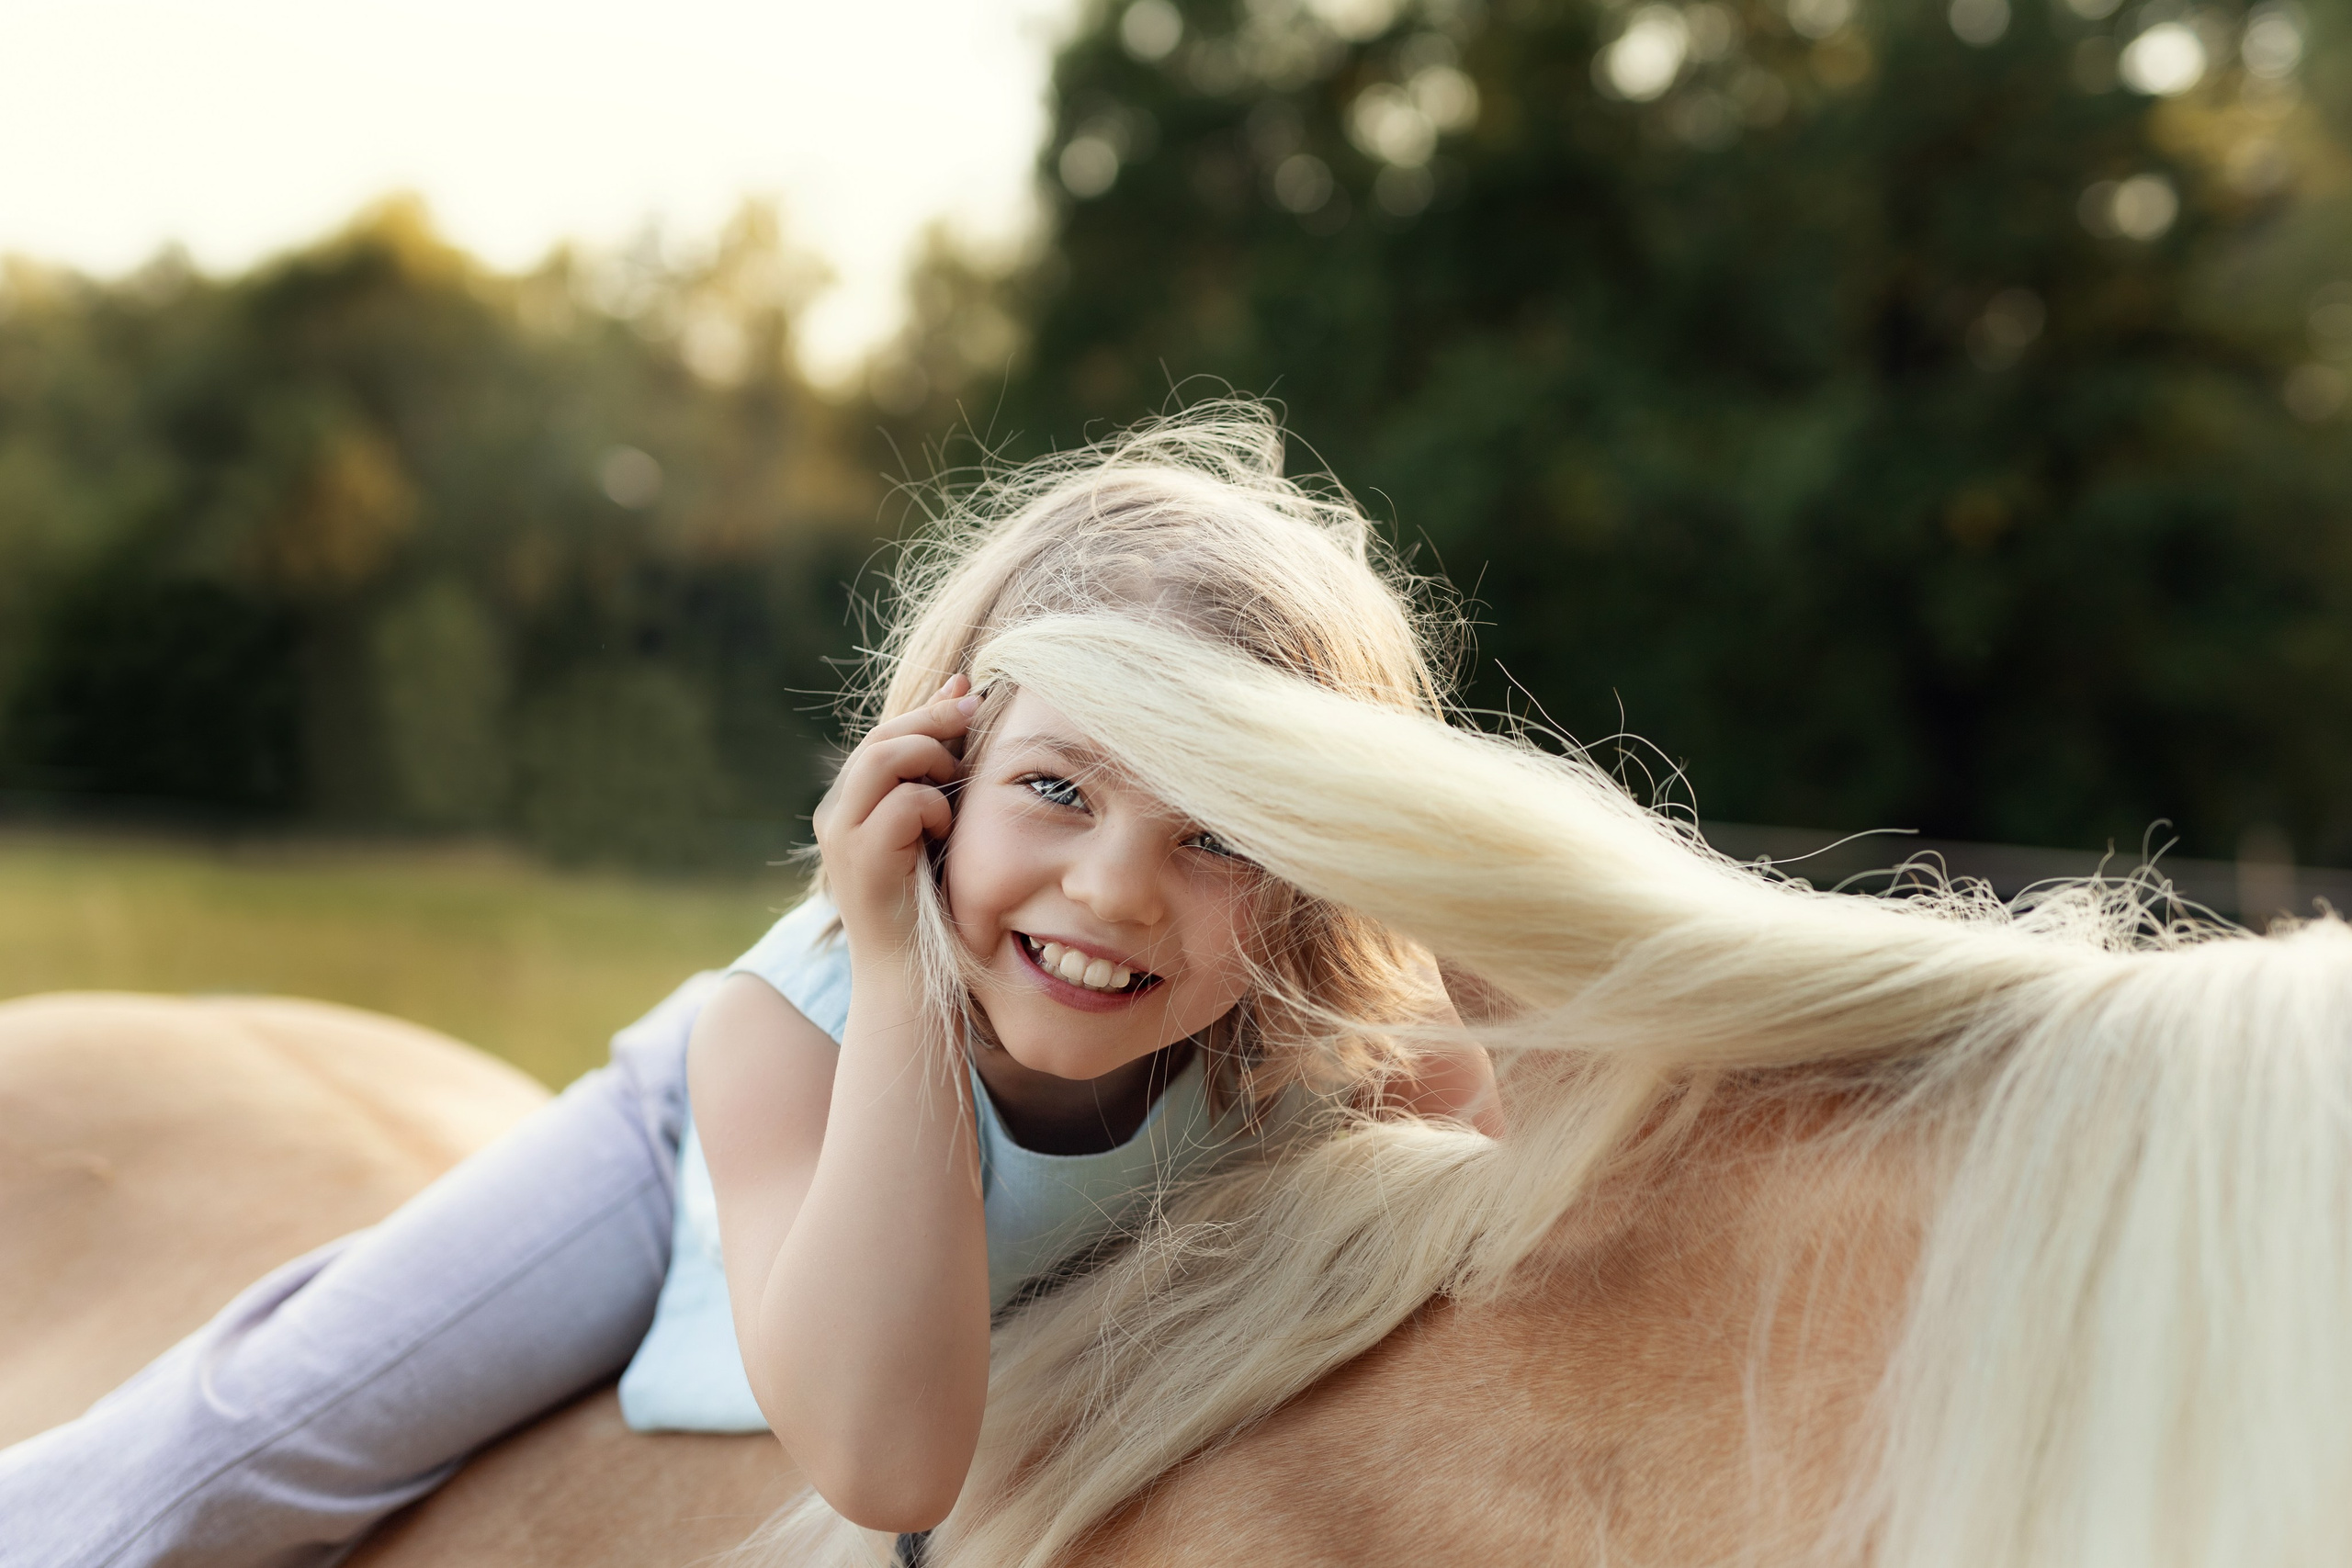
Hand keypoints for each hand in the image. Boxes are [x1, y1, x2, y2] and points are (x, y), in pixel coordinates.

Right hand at [812, 675, 978, 952]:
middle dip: (933, 718)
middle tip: (976, 711)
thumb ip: (940, 768)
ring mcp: (841, 836)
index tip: (968, 691)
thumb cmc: (931, 905)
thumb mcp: (936, 825)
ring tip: (954, 790)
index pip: (882, 736)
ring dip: (930, 761)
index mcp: (849, 805)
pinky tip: (944, 834)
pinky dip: (934, 808)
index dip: (926, 708)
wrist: (909, 978)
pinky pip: (904, 803)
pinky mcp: (860, 858)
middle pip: (881, 738)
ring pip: (884, 760)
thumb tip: (962, 690)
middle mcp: (835, 815)